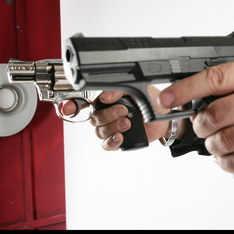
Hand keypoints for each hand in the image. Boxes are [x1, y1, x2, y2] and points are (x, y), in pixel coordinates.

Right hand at [60, 86, 184, 150]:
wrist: (165, 115)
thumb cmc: (151, 100)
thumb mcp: (138, 88)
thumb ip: (120, 90)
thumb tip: (106, 96)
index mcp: (106, 99)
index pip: (82, 102)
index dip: (70, 105)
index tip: (69, 108)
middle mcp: (106, 113)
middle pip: (93, 118)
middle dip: (108, 115)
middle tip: (124, 111)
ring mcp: (111, 127)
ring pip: (100, 131)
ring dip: (112, 127)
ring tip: (128, 123)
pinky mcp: (119, 139)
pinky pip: (107, 145)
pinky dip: (112, 141)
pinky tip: (120, 137)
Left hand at [157, 60, 233, 174]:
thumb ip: (228, 85)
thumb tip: (188, 100)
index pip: (214, 79)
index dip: (186, 89)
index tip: (167, 99)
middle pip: (215, 115)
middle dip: (200, 125)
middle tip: (202, 126)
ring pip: (225, 141)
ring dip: (212, 145)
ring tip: (215, 142)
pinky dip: (225, 162)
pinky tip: (225, 156)